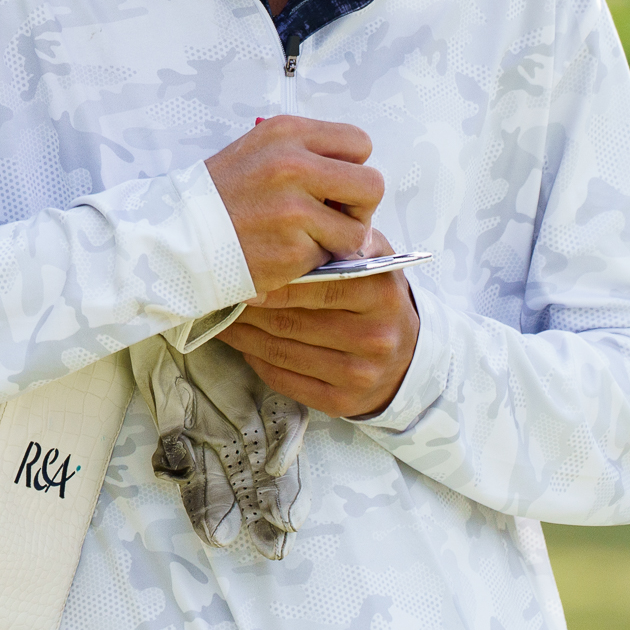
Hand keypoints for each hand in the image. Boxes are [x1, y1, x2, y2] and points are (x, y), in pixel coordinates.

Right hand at [205, 115, 383, 293]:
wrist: (177, 236)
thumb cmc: (222, 196)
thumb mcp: (260, 150)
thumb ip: (308, 154)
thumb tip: (356, 179)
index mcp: (286, 132)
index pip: (359, 142)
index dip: (354, 167)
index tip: (335, 186)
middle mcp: (293, 165)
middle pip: (372, 184)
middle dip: (361, 207)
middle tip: (336, 218)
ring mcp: (293, 209)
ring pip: (358, 230)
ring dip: (340, 240)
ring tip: (309, 239)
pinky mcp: (291, 249)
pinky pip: (330, 258)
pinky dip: (316, 262)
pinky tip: (287, 254)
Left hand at [217, 230, 419, 418]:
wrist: (408, 357)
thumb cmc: (378, 299)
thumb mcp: (374, 261)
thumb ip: (346, 241)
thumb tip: (301, 228)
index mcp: (381, 295)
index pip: (319, 287)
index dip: (276, 283)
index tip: (243, 276)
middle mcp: (375, 337)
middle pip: (294, 322)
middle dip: (251, 308)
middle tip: (222, 294)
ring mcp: (359, 373)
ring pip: (282, 352)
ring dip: (244, 335)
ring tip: (222, 317)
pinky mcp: (342, 402)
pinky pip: (285, 379)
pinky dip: (256, 360)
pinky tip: (242, 343)